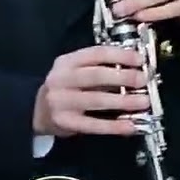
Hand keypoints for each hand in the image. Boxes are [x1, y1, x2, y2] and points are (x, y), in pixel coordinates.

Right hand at [33, 46, 151, 136]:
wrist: (35, 110)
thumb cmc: (63, 88)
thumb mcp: (73, 71)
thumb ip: (98, 68)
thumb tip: (133, 69)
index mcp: (66, 62)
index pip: (96, 53)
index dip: (120, 55)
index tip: (139, 59)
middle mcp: (61, 79)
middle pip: (96, 75)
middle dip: (124, 77)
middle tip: (144, 80)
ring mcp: (62, 101)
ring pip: (97, 99)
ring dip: (124, 101)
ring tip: (144, 102)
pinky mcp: (66, 122)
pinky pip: (94, 124)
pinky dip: (115, 126)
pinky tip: (130, 125)